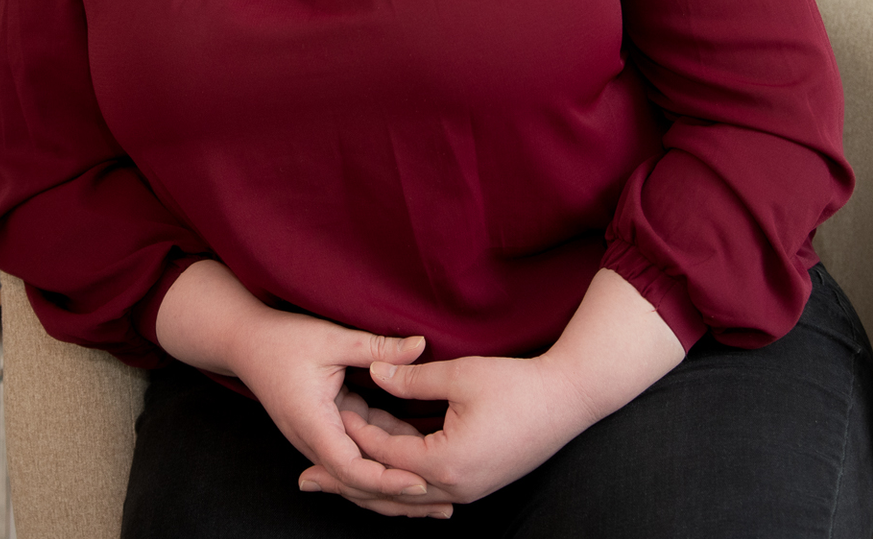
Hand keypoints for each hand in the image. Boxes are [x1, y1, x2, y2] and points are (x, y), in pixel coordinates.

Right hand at [154, 261, 447, 517]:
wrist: (243, 342)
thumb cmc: (282, 338)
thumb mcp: (330, 338)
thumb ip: (376, 347)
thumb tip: (421, 345)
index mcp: (313, 423)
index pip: (352, 468)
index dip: (387, 480)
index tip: (420, 482)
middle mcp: (312, 440)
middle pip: (357, 484)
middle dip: (398, 497)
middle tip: (442, 506)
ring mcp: (316, 439)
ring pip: (357, 474)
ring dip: (392, 486)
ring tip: (433, 497)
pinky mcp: (323, 430)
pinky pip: (354, 455)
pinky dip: (380, 461)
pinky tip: (411, 462)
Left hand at [303, 269, 685, 510]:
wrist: (568, 402)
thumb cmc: (516, 386)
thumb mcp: (460, 375)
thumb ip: (412, 379)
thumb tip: (374, 376)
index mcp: (445, 462)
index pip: (383, 452)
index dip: (352, 433)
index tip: (324, 419)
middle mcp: (454, 487)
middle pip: (387, 490)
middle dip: (345, 483)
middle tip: (304, 479)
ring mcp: (468, 490)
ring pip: (406, 496)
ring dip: (371, 486)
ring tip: (333, 480)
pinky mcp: (477, 484)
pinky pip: (427, 492)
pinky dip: (400, 486)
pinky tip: (385, 479)